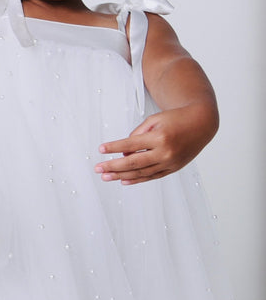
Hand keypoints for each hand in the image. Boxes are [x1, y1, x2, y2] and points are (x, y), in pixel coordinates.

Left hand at [96, 107, 210, 183]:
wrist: (202, 124)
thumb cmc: (176, 119)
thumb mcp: (154, 120)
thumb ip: (137, 135)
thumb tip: (123, 153)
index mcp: (160, 137)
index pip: (131, 145)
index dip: (114, 148)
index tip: (101, 149)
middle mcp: (165, 152)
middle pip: (134, 163)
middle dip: (113, 166)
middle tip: (98, 169)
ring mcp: (170, 162)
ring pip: (142, 173)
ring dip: (121, 176)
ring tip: (106, 176)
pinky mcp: (173, 168)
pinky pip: (152, 177)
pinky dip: (137, 179)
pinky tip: (124, 180)